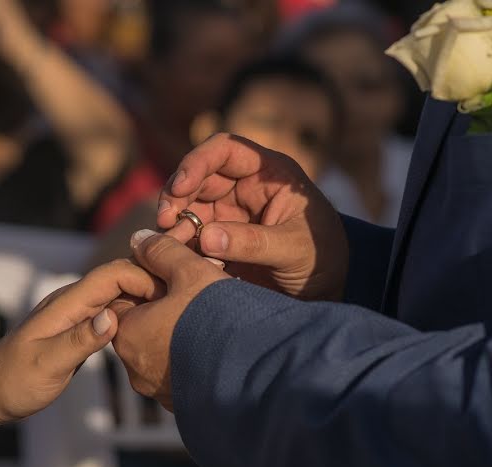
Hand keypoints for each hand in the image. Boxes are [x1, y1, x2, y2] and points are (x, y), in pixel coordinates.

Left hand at [0, 259, 161, 422]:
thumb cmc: (14, 381)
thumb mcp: (46, 365)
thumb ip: (79, 341)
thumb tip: (113, 318)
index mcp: (68, 304)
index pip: (113, 273)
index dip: (143, 278)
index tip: (169, 298)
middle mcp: (75, 302)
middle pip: (122, 278)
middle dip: (152, 284)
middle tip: (181, 307)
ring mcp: (79, 313)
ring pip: (121, 294)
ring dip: (146, 299)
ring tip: (173, 318)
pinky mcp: (83, 327)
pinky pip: (115, 311)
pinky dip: (135, 315)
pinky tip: (150, 331)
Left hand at [113, 231, 230, 408]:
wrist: (256, 374)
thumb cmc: (217, 317)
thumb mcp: (190, 271)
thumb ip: (162, 251)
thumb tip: (140, 240)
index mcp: (128, 335)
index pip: (124, 297)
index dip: (149, 279)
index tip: (178, 272)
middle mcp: (136, 369)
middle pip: (145, 325)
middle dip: (166, 306)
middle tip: (198, 291)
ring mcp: (161, 392)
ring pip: (165, 349)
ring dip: (181, 332)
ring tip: (213, 316)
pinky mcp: (186, 406)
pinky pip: (184, 372)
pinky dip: (195, 356)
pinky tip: (219, 344)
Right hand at [158, 133, 348, 301]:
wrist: (327, 291)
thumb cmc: (322, 259)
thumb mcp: (294, 249)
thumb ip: (253, 243)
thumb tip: (206, 238)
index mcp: (268, 173)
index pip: (224, 149)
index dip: (197, 162)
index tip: (180, 187)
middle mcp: (245, 187)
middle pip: (197, 178)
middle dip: (176, 197)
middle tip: (164, 223)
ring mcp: (230, 213)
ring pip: (189, 208)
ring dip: (175, 225)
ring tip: (169, 246)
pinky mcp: (221, 240)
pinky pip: (192, 236)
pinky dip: (181, 246)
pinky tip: (178, 260)